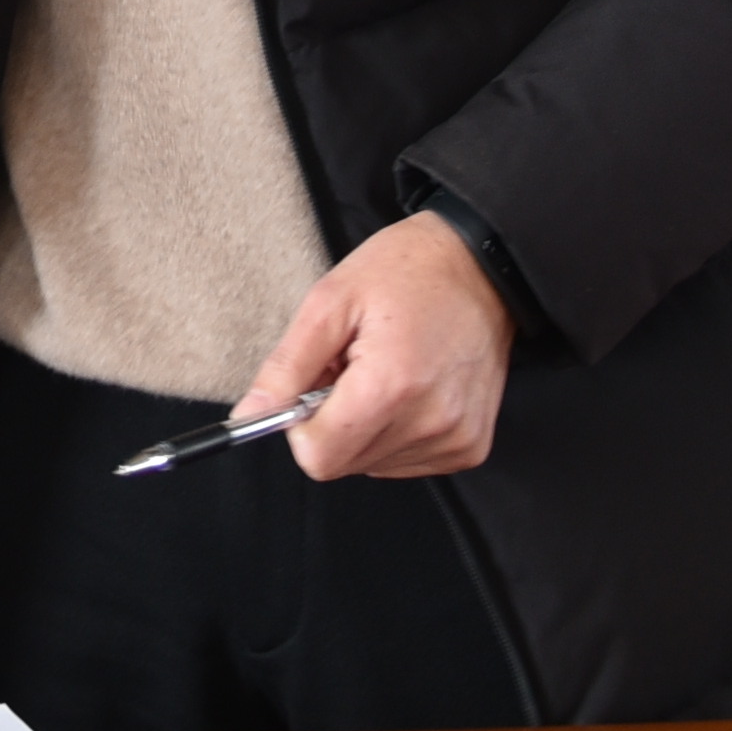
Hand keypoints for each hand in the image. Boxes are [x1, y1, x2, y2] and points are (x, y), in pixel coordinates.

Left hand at [240, 212, 514, 482]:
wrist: (481, 264)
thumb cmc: (407, 271)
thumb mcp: (330, 301)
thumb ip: (286, 366)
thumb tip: (250, 415)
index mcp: (390, 386)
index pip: (319, 457)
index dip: (302, 426)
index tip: (314, 387)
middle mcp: (430, 422)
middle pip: (345, 463)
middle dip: (335, 422)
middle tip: (353, 367)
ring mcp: (455, 438)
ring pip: (375, 465)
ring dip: (367, 426)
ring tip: (386, 371)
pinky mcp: (470, 445)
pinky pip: (409, 462)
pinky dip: (397, 432)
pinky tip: (411, 387)